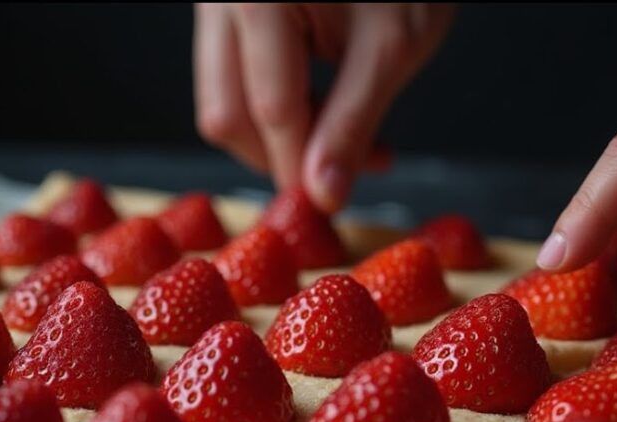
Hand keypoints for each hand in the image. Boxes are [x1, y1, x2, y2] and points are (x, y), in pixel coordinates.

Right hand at [193, 3, 454, 212]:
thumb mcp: (392, 47)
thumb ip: (353, 125)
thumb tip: (324, 196)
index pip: (270, 110)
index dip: (299, 169)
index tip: (330, 205)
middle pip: (226, 111)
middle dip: (279, 155)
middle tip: (341, 171)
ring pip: (224, 96)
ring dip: (279, 132)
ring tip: (346, 134)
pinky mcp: (227, 5)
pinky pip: (234, 72)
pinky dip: (277, 101)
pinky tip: (326, 103)